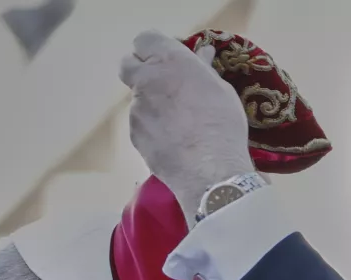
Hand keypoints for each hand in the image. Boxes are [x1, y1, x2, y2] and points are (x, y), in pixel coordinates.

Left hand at [119, 30, 254, 216]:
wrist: (209, 169)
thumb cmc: (223, 124)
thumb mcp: (221, 90)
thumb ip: (203, 70)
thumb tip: (202, 54)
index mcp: (169, 61)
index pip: (145, 39)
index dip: (155, 48)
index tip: (170, 59)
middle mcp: (146, 80)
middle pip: (127, 64)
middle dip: (140, 70)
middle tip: (163, 84)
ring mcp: (136, 109)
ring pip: (137, 99)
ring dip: (151, 104)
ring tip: (177, 123)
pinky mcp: (134, 135)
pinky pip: (141, 124)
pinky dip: (152, 128)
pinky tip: (173, 141)